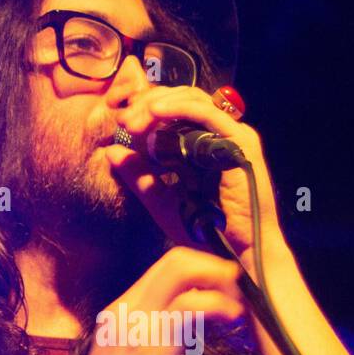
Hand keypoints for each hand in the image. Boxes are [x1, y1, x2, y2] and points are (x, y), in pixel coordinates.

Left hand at [103, 84, 283, 260]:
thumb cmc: (205, 232)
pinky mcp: (241, 143)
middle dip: (148, 105)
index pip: (174, 111)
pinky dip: (180, 108)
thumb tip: (112, 151)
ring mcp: (233, 137)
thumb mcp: (161, 199)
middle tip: (124, 120)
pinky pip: (208, 114)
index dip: (146, 110)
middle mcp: (220, 137)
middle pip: (182, 100)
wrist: (236, 254)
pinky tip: (155, 112)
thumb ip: (138, 175)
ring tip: (133, 120)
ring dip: (159, 104)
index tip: (121, 123)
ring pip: (194, 100)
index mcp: (203, 145)